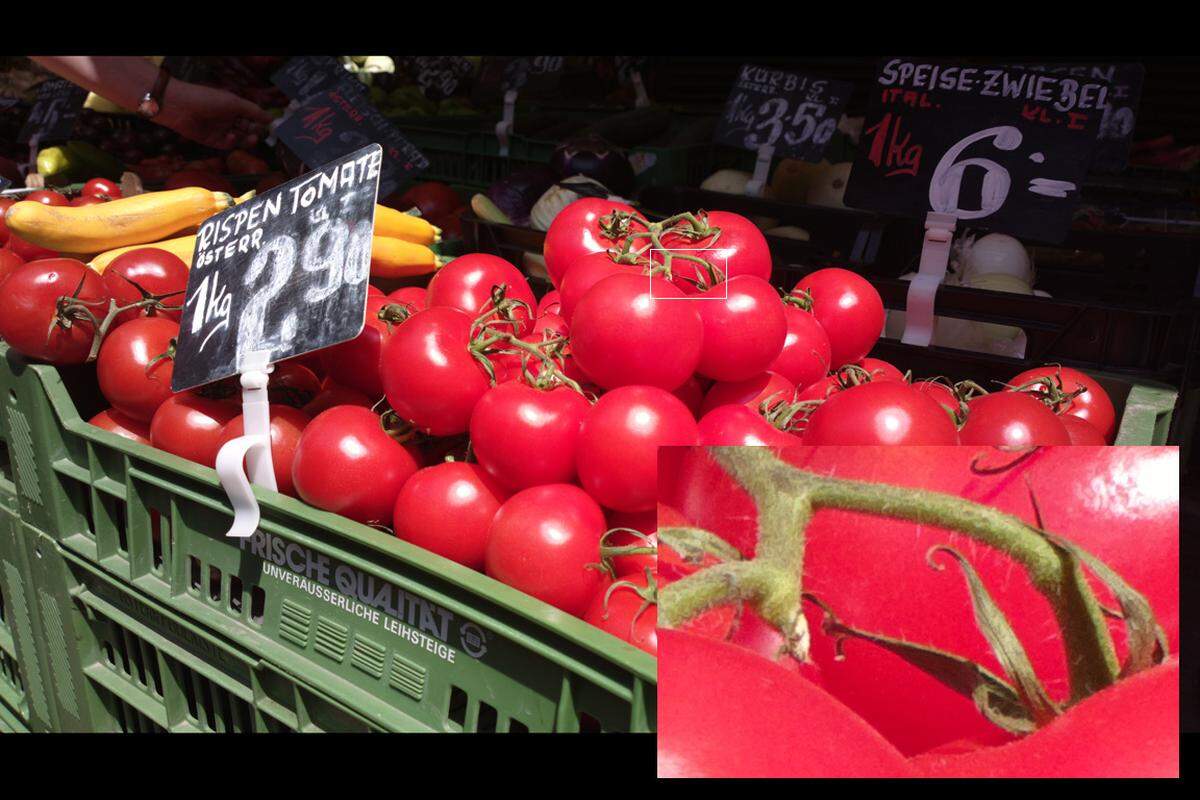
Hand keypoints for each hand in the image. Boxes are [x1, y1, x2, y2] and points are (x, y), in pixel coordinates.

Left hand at [158, 79, 273, 149]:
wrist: (180, 107)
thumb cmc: (207, 99)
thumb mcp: (234, 102)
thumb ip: (254, 111)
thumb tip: (271, 119)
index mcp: (233, 107)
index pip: (251, 117)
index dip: (260, 122)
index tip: (269, 128)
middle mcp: (227, 118)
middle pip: (246, 129)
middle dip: (254, 132)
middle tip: (259, 135)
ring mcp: (219, 129)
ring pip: (238, 138)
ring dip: (245, 139)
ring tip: (251, 138)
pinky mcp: (211, 140)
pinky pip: (225, 144)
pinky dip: (230, 142)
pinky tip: (231, 136)